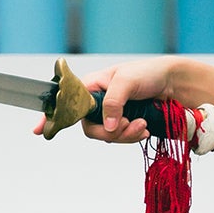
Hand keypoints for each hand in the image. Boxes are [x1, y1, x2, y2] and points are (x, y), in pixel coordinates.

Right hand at [30, 56, 176, 143]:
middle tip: (127, 125)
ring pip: (107, 136)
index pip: (67, 103)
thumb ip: (112, 103)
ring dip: (125, 135)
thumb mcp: (126, 82)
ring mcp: (112, 115)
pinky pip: (121, 138)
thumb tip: (108, 127)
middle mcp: (98, 102)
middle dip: (109, 132)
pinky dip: (132, 136)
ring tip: (141, 125)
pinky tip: (144, 129)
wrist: (174, 84)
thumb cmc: (148, 73)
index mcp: (91, 87)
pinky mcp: (125, 124)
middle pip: (90, 128)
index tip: (39, 130)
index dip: (52, 117)